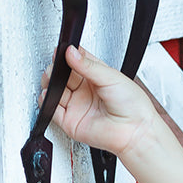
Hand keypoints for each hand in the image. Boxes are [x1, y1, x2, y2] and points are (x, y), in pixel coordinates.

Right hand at [41, 45, 156, 157]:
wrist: (135, 131)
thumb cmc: (133, 106)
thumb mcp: (110, 77)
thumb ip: (88, 65)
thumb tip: (71, 52)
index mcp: (97, 77)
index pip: (76, 62)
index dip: (68, 56)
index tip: (62, 50)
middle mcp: (86, 92)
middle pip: (62, 75)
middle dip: (56, 69)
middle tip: (58, 67)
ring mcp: (78, 106)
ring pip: (55, 91)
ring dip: (50, 83)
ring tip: (53, 79)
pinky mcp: (71, 122)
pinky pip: (52, 111)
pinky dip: (47, 102)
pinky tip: (50, 95)